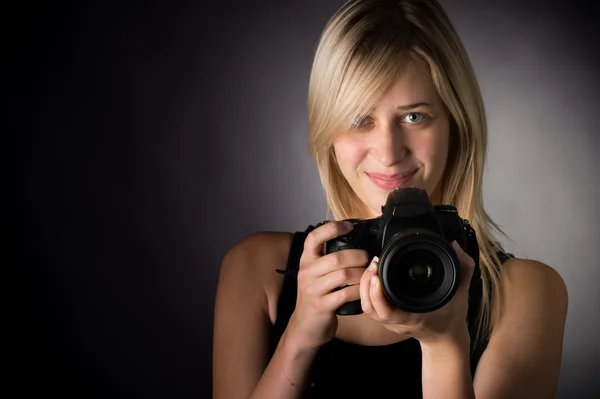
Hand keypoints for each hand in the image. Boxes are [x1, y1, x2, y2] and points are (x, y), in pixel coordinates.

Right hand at [286, 221, 369, 349]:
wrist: (305, 326)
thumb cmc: (316, 296)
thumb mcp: (315, 274)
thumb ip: (327, 259)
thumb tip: (351, 240)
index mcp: (306, 261)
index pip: (314, 237)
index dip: (332, 228)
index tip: (349, 225)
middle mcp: (307, 273)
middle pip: (336, 257)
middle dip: (358, 256)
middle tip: (368, 258)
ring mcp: (313, 290)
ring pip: (343, 275)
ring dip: (361, 273)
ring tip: (369, 273)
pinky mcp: (322, 306)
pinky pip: (346, 294)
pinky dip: (359, 290)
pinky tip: (364, 289)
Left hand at [359, 241, 475, 344]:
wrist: (446, 337)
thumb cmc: (452, 318)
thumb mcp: (462, 293)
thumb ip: (464, 269)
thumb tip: (456, 246)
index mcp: (414, 319)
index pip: (388, 312)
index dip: (377, 294)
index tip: (377, 274)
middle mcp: (398, 322)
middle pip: (371, 308)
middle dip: (367, 285)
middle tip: (374, 264)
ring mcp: (391, 322)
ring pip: (367, 307)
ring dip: (364, 287)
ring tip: (372, 267)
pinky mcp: (387, 318)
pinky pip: (370, 306)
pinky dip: (366, 291)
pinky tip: (371, 275)